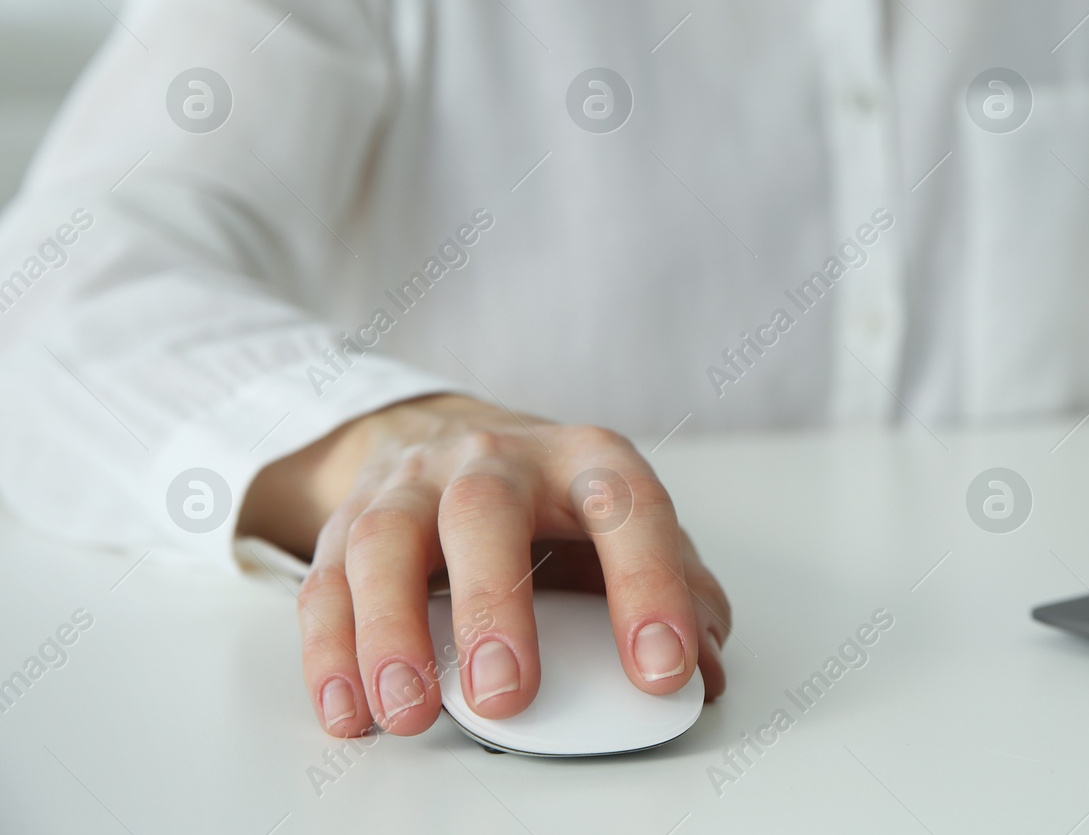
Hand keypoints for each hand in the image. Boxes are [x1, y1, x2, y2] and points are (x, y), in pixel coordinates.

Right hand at [238, 394, 729, 735]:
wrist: (449, 434)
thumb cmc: (554, 501)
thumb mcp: (627, 528)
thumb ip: (681, 591)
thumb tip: (706, 670)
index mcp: (585, 460)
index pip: (627, 509)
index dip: (651, 586)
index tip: (663, 669)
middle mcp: (496, 460)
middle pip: (484, 512)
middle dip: (492, 605)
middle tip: (505, 693)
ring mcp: (414, 485)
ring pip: (385, 541)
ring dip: (390, 632)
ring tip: (410, 711)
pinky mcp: (347, 521)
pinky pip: (324, 583)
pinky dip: (329, 653)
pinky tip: (350, 710)